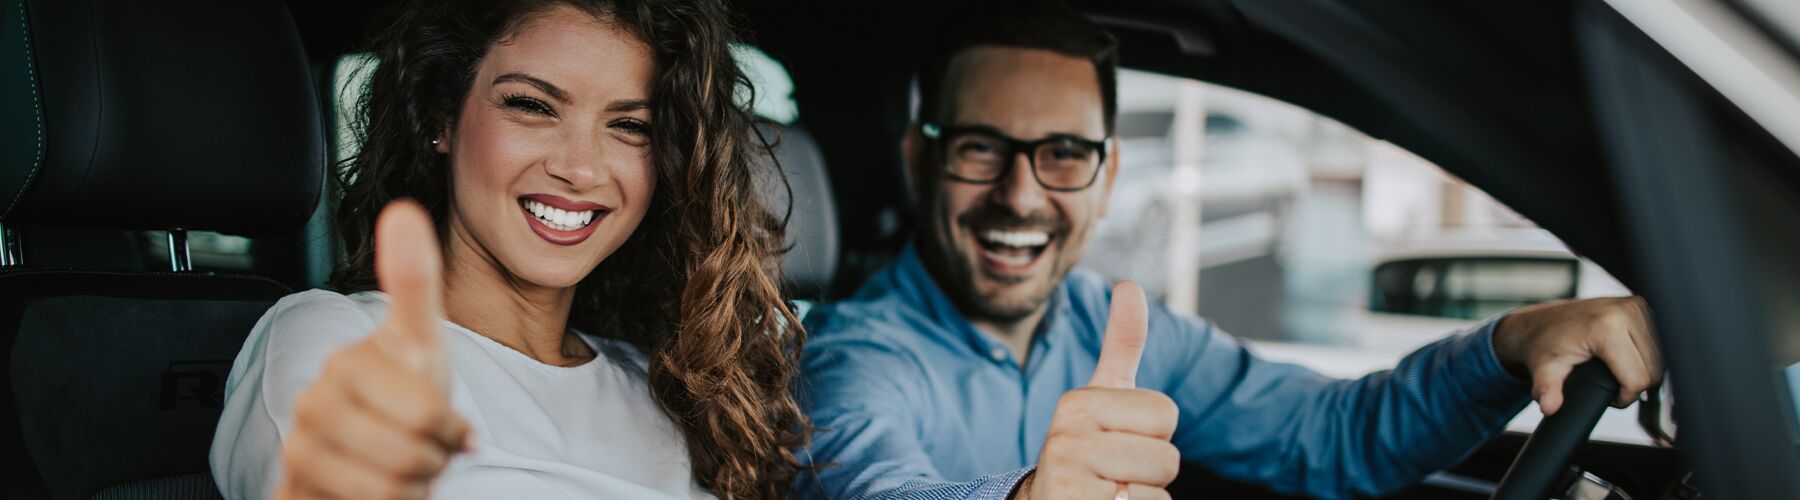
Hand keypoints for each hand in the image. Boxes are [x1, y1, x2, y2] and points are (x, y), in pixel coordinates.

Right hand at [276, 201, 470, 499]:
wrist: (370, 454)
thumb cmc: (402, 394)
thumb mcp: (422, 340)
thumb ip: (415, 279)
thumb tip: (402, 210)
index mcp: (347, 363)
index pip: (425, 410)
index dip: (448, 426)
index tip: (445, 420)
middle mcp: (313, 405)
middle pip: (407, 452)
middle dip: (431, 458)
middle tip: (425, 448)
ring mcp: (299, 450)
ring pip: (385, 489)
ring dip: (410, 487)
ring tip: (404, 468)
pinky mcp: (293, 491)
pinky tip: (379, 493)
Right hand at [1017, 282, 1178, 499]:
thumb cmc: (1087, 447)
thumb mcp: (1101, 396)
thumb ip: (1120, 344)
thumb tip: (1130, 285)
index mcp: (1078, 403)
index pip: (1166, 413)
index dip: (1154, 431)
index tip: (1120, 436)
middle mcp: (1066, 440)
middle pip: (1167, 457)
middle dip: (1150, 469)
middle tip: (1116, 469)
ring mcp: (1069, 482)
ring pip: (1157, 491)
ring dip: (1141, 496)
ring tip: (1109, 489)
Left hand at [1493, 296, 1662, 414]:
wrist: (1542, 322)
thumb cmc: (1544, 344)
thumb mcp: (1544, 369)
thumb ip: (1547, 390)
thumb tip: (1549, 407)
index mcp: (1606, 326)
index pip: (1637, 379)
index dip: (1624, 396)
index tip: (1609, 397)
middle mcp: (1626, 312)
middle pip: (1653, 370)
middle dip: (1634, 386)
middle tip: (1610, 385)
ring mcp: (1637, 306)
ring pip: (1661, 359)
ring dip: (1643, 372)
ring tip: (1618, 372)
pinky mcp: (1642, 306)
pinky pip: (1660, 345)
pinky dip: (1648, 359)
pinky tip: (1630, 361)